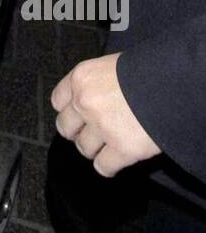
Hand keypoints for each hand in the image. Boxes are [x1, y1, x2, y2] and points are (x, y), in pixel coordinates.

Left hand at [51, 53, 160, 176]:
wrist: (173, 84)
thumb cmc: (148, 69)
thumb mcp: (114, 65)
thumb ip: (97, 82)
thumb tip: (96, 96)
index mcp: (82, 78)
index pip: (58, 100)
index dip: (69, 110)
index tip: (76, 115)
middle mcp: (85, 103)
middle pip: (65, 127)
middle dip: (78, 132)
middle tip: (92, 132)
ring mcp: (102, 127)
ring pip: (83, 148)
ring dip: (95, 149)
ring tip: (108, 144)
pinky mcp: (121, 149)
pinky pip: (103, 166)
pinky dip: (109, 166)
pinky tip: (116, 160)